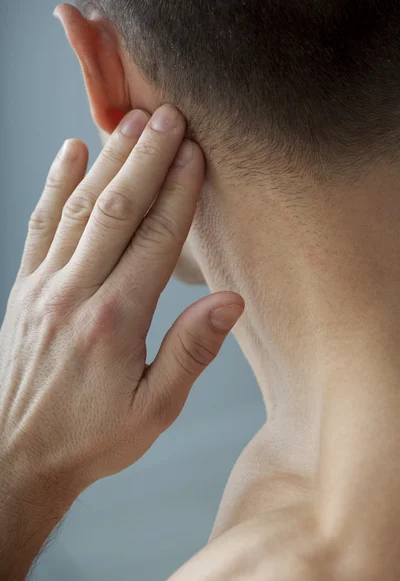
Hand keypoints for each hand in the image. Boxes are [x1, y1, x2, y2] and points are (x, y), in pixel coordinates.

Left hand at [0, 105, 243, 503]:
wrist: (15, 456)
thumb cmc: (90, 438)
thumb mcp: (154, 409)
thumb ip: (191, 351)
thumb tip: (229, 301)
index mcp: (115, 322)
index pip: (156, 241)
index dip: (179, 193)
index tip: (194, 155)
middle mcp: (76, 294)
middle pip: (117, 210)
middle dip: (146, 158)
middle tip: (167, 116)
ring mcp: (44, 288)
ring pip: (78, 209)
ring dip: (106, 161)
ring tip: (129, 123)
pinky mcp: (24, 290)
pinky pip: (39, 227)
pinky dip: (53, 185)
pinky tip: (68, 153)